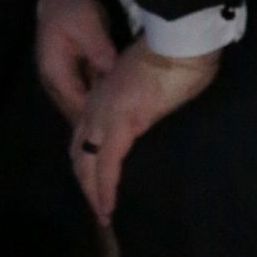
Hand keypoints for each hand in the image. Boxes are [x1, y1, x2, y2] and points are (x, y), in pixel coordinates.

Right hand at [36, 0, 119, 123]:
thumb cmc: (72, 11)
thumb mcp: (87, 25)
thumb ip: (98, 49)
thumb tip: (111, 70)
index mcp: (55, 71)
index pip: (76, 102)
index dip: (96, 115)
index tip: (121, 121)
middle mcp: (56, 82)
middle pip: (77, 110)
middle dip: (99, 119)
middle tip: (129, 125)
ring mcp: (64, 80)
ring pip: (82, 105)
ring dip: (100, 112)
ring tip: (127, 120)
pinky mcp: (73, 76)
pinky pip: (86, 95)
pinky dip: (100, 101)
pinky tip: (120, 105)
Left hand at [70, 39, 219, 226]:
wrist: (177, 43)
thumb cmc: (171, 54)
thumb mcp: (146, 76)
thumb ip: (140, 92)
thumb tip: (151, 104)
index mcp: (104, 95)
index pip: (84, 133)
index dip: (85, 157)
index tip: (91, 176)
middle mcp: (97, 107)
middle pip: (79, 152)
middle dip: (85, 181)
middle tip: (95, 205)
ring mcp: (103, 116)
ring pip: (87, 164)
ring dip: (92, 192)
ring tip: (101, 213)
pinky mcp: (118, 127)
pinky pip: (106, 166)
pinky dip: (104, 189)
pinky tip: (107, 207)